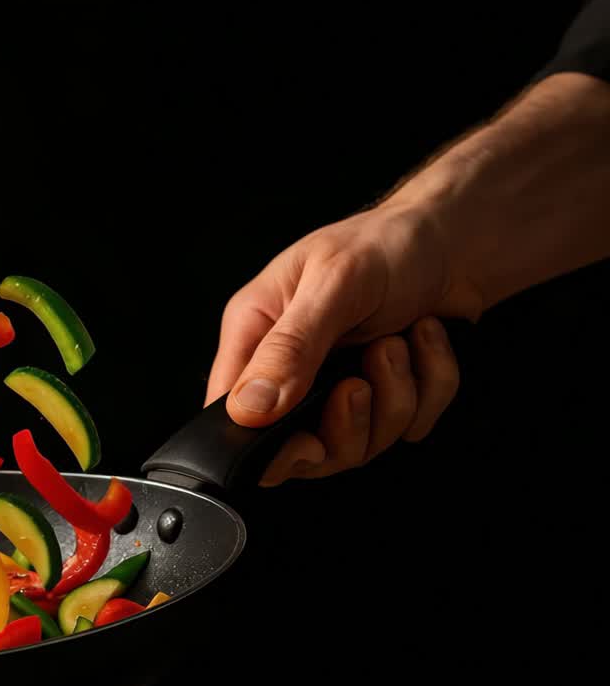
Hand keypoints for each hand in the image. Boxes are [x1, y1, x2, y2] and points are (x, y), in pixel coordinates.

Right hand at [205, 204, 468, 485]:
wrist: (456, 236)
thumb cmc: (385, 245)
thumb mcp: (333, 285)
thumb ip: (290, 347)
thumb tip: (247, 409)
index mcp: (255, 335)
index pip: (230, 415)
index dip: (264, 446)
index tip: (309, 442)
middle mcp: (290, 368)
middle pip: (300, 448)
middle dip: (349, 424)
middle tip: (362, 380)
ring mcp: (338, 387)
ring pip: (360, 444)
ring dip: (396, 396)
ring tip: (398, 342)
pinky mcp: (385, 396)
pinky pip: (409, 426)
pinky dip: (430, 386)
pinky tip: (423, 341)